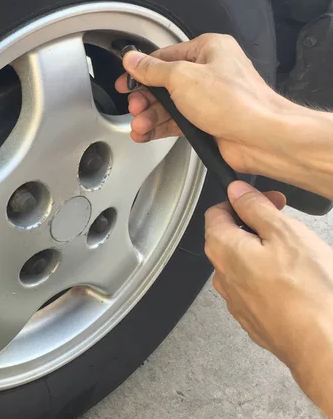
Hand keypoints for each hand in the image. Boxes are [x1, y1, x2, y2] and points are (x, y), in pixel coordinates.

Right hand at [114, 33, 292, 175]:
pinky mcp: (207, 121)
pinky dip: (159, 128)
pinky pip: (176, 122)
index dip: (141, 70)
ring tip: (139, 126)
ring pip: (168, 105)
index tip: (126, 81)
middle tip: (134, 107)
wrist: (260, 137)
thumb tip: (134, 60)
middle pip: (164, 83)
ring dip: (150, 117)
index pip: (164, 56)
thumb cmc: (236, 103)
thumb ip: (153, 70)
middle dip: (145, 98)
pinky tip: (146, 133)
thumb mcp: (183, 78)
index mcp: (209, 49)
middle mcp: (210, 71)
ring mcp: (209, 97)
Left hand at [206, 181, 332, 415]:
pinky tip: (293, 281)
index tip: (267, 200)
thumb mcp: (284, 233)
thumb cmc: (306, 290)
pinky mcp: (252, 318)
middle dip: (253, 225)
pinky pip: (254, 288)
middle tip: (284, 223)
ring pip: (242, 265)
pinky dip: (268, 278)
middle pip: (228, 239)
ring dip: (262, 252)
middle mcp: (222, 276)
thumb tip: (236, 191)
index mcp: (223, 249)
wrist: (321, 343)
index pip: (215, 214)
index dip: (241, 201)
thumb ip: (255, 208)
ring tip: (294, 254)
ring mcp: (235, 300)